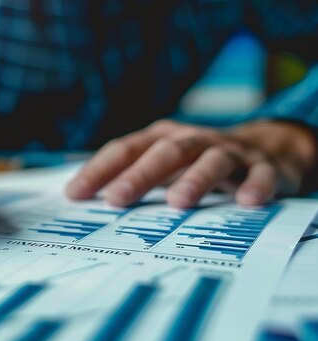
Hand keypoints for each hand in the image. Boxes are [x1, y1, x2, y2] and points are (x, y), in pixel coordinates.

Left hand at [66, 119, 316, 206]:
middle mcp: (193, 140)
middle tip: (116, 199)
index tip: (74, 194)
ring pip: (212, 160)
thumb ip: (128, 178)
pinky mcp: (263, 167)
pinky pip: (261, 175)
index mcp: (162, 138)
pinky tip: (246, 202)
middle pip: (165, 152)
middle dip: (140, 174)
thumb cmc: (196, 163)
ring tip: (178, 202)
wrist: (265, 149)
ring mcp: (229, 153)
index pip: (125, 149)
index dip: (99, 170)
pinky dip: (255, 186)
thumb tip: (77, 197)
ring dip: (195, 179)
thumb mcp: (162, 164)